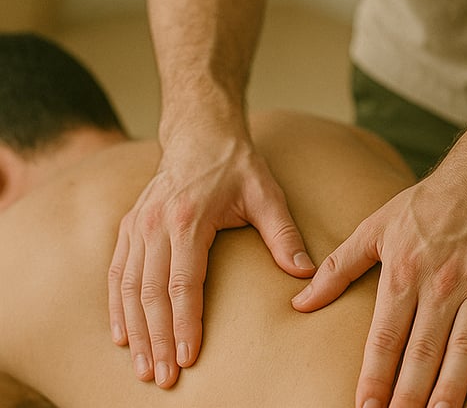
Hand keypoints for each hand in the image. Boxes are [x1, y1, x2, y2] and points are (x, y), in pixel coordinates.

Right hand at [107, 131, 314, 387]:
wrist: (200, 133)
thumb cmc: (236, 165)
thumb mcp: (266, 195)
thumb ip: (283, 235)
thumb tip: (305, 273)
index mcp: (188, 220)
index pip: (183, 283)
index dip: (184, 324)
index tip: (188, 357)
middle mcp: (156, 225)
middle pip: (151, 293)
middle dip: (157, 339)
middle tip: (162, 377)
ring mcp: (138, 225)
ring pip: (129, 287)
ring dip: (136, 330)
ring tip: (142, 367)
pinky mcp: (130, 225)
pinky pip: (116, 272)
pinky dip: (117, 306)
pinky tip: (122, 334)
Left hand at [292, 154, 466, 406]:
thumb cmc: (427, 204)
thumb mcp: (374, 227)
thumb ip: (338, 268)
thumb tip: (300, 302)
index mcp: (404, 271)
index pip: (385, 336)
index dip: (374, 375)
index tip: (365, 407)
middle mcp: (441, 283)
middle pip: (422, 351)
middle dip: (409, 395)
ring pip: (462, 349)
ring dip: (449, 389)